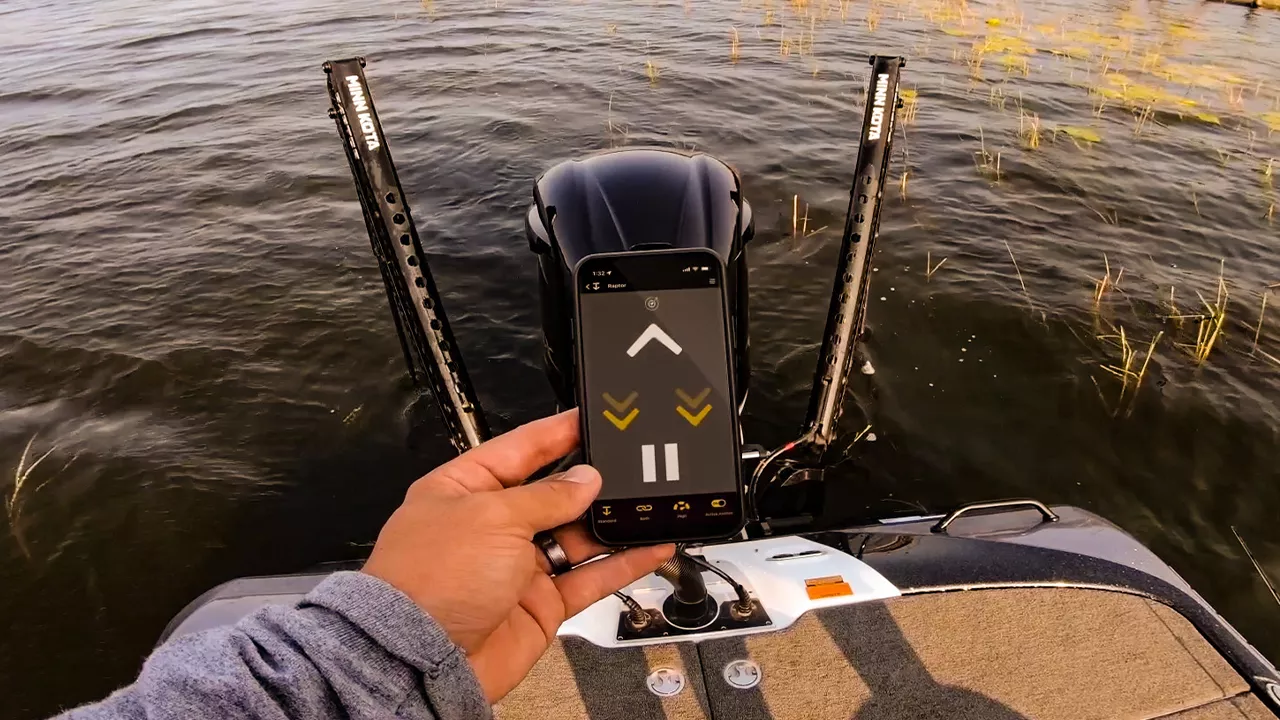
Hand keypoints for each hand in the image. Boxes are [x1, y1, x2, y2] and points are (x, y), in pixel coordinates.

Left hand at [362, 409, 673, 701]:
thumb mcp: (492, 517)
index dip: (557, 432)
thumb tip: (584, 479)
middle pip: (553, 493)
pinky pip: (590, 578)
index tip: (592, 417)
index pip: (520, 449)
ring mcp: (517, 566)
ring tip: (648, 504)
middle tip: (630, 464)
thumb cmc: (429, 583)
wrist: (421, 661)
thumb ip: (546, 495)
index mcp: (465, 489)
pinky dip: (622, 564)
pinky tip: (648, 547)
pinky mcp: (540, 604)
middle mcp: (491, 525)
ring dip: (611, 522)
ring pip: (577, 536)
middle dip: (591, 481)